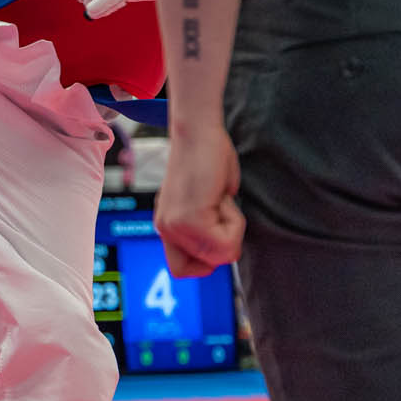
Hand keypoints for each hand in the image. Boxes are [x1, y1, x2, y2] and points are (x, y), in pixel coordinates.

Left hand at [156, 121, 243, 274]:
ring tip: (221, 199)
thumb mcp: (205, 202)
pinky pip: (226, 241)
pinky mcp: (189, 219)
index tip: (216, 228)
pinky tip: (222, 196)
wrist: (198, 131)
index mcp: (167, 226)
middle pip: (203, 268)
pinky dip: (235, 222)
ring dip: (232, 229)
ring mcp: (175, 226)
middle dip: (222, 246)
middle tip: (221, 212)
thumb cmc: (208, 159)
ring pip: (221, 255)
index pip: (182, 269)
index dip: (206, 258)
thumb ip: (208, 228)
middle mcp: (165, 229)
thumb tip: (225, 250)